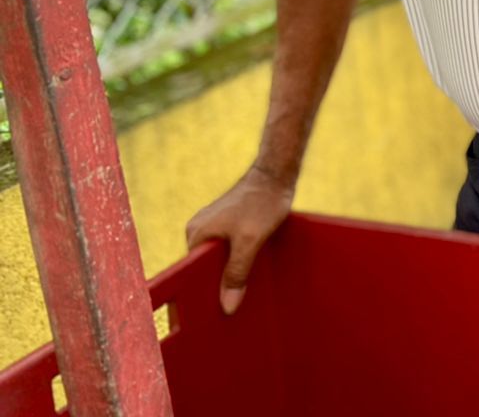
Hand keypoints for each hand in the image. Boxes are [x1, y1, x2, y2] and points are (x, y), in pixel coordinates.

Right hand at [184, 163, 294, 314]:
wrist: (277, 174)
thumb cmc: (263, 203)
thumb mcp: (251, 241)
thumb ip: (237, 272)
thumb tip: (227, 306)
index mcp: (196, 234)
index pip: (192, 274)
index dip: (203, 293)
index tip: (211, 314)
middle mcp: (199, 230)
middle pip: (206, 268)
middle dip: (217, 285)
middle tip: (232, 308)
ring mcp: (213, 225)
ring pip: (219, 259)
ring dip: (230, 273)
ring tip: (243, 293)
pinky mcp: (228, 222)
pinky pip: (229, 249)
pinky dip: (238, 260)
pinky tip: (251, 271)